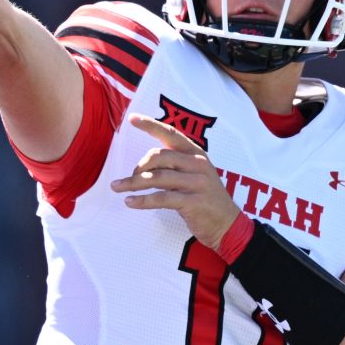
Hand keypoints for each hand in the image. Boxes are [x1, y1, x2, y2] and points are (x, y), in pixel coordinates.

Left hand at [111, 114, 243, 251]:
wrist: (227, 225)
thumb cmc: (205, 199)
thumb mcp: (196, 175)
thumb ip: (176, 164)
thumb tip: (145, 162)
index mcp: (197, 154)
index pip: (171, 134)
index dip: (151, 125)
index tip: (132, 118)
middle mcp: (198, 164)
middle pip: (160, 156)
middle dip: (139, 166)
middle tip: (129, 177)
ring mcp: (197, 183)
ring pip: (157, 178)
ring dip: (133, 182)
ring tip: (117, 187)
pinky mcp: (193, 202)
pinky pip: (162, 198)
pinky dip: (142, 200)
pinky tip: (130, 202)